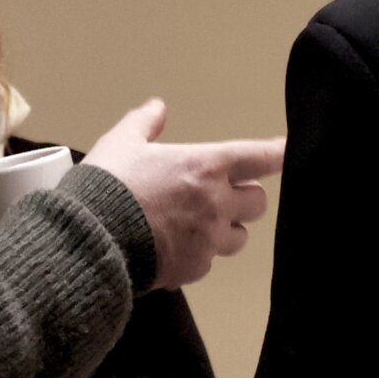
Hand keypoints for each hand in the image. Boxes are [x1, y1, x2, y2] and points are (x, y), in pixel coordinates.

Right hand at [84, 99, 284, 288]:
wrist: (90, 240)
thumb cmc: (106, 188)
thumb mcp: (120, 143)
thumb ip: (144, 123)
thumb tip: (156, 108)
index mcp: (205, 167)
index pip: (260, 158)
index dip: (278, 154)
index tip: (288, 152)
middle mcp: (216, 203)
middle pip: (258, 202)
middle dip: (244, 198)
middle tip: (222, 195)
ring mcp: (208, 240)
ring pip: (239, 237)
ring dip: (226, 230)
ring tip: (199, 225)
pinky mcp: (194, 269)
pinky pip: (209, 263)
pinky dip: (198, 256)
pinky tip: (173, 247)